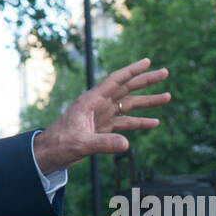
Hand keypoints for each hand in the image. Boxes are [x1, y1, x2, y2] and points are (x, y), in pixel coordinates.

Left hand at [33, 58, 169, 172]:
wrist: (49, 154)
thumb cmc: (59, 144)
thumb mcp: (81, 143)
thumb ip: (103, 143)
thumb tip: (126, 144)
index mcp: (91, 101)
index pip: (115, 80)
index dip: (132, 70)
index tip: (147, 61)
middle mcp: (98, 105)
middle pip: (126, 89)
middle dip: (146, 81)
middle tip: (165, 72)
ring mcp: (101, 117)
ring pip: (128, 106)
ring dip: (147, 102)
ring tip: (167, 97)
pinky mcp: (102, 129)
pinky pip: (125, 124)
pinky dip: (140, 123)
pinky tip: (154, 122)